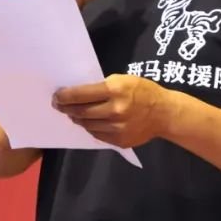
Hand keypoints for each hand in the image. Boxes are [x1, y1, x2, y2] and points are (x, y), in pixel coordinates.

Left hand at [54, 74, 175, 147]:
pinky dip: (90, 127)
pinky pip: (97, 134)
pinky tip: (89, 122)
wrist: (164, 113)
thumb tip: (78, 94)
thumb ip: (102, 87)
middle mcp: (114, 110)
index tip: (57, 96)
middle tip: (59, 105)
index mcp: (115, 90)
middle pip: (81, 111)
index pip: (81, 94)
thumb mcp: (123, 80)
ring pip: (86, 124)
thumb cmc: (143, 91)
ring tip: (73, 113)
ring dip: (77, 118)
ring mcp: (117, 128)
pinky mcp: (119, 140)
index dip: (65, 96)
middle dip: (66, 108)